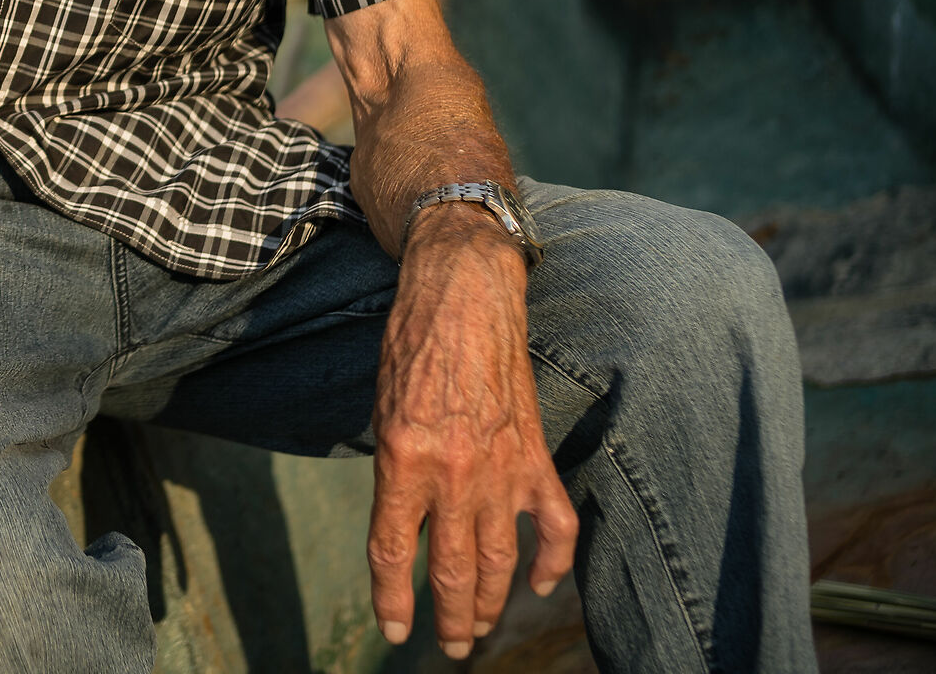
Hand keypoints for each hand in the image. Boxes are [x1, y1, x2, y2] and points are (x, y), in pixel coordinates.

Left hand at [369, 206, 577, 659]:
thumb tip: (406, 530)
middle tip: (449, 647)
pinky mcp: (534, 457)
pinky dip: (551, 561)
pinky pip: (553, 526)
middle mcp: (452, 473)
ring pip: (499, 562)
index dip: (393, 599)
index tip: (396, 631)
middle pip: (450, 571)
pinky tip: (538, 584)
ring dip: (490, 604)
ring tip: (478, 630)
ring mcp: (500, 469)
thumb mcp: (382, 412)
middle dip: (448, 619)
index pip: (392, 551)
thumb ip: (395, 473)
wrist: (463, 297)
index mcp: (402, 459)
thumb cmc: (410, 347)